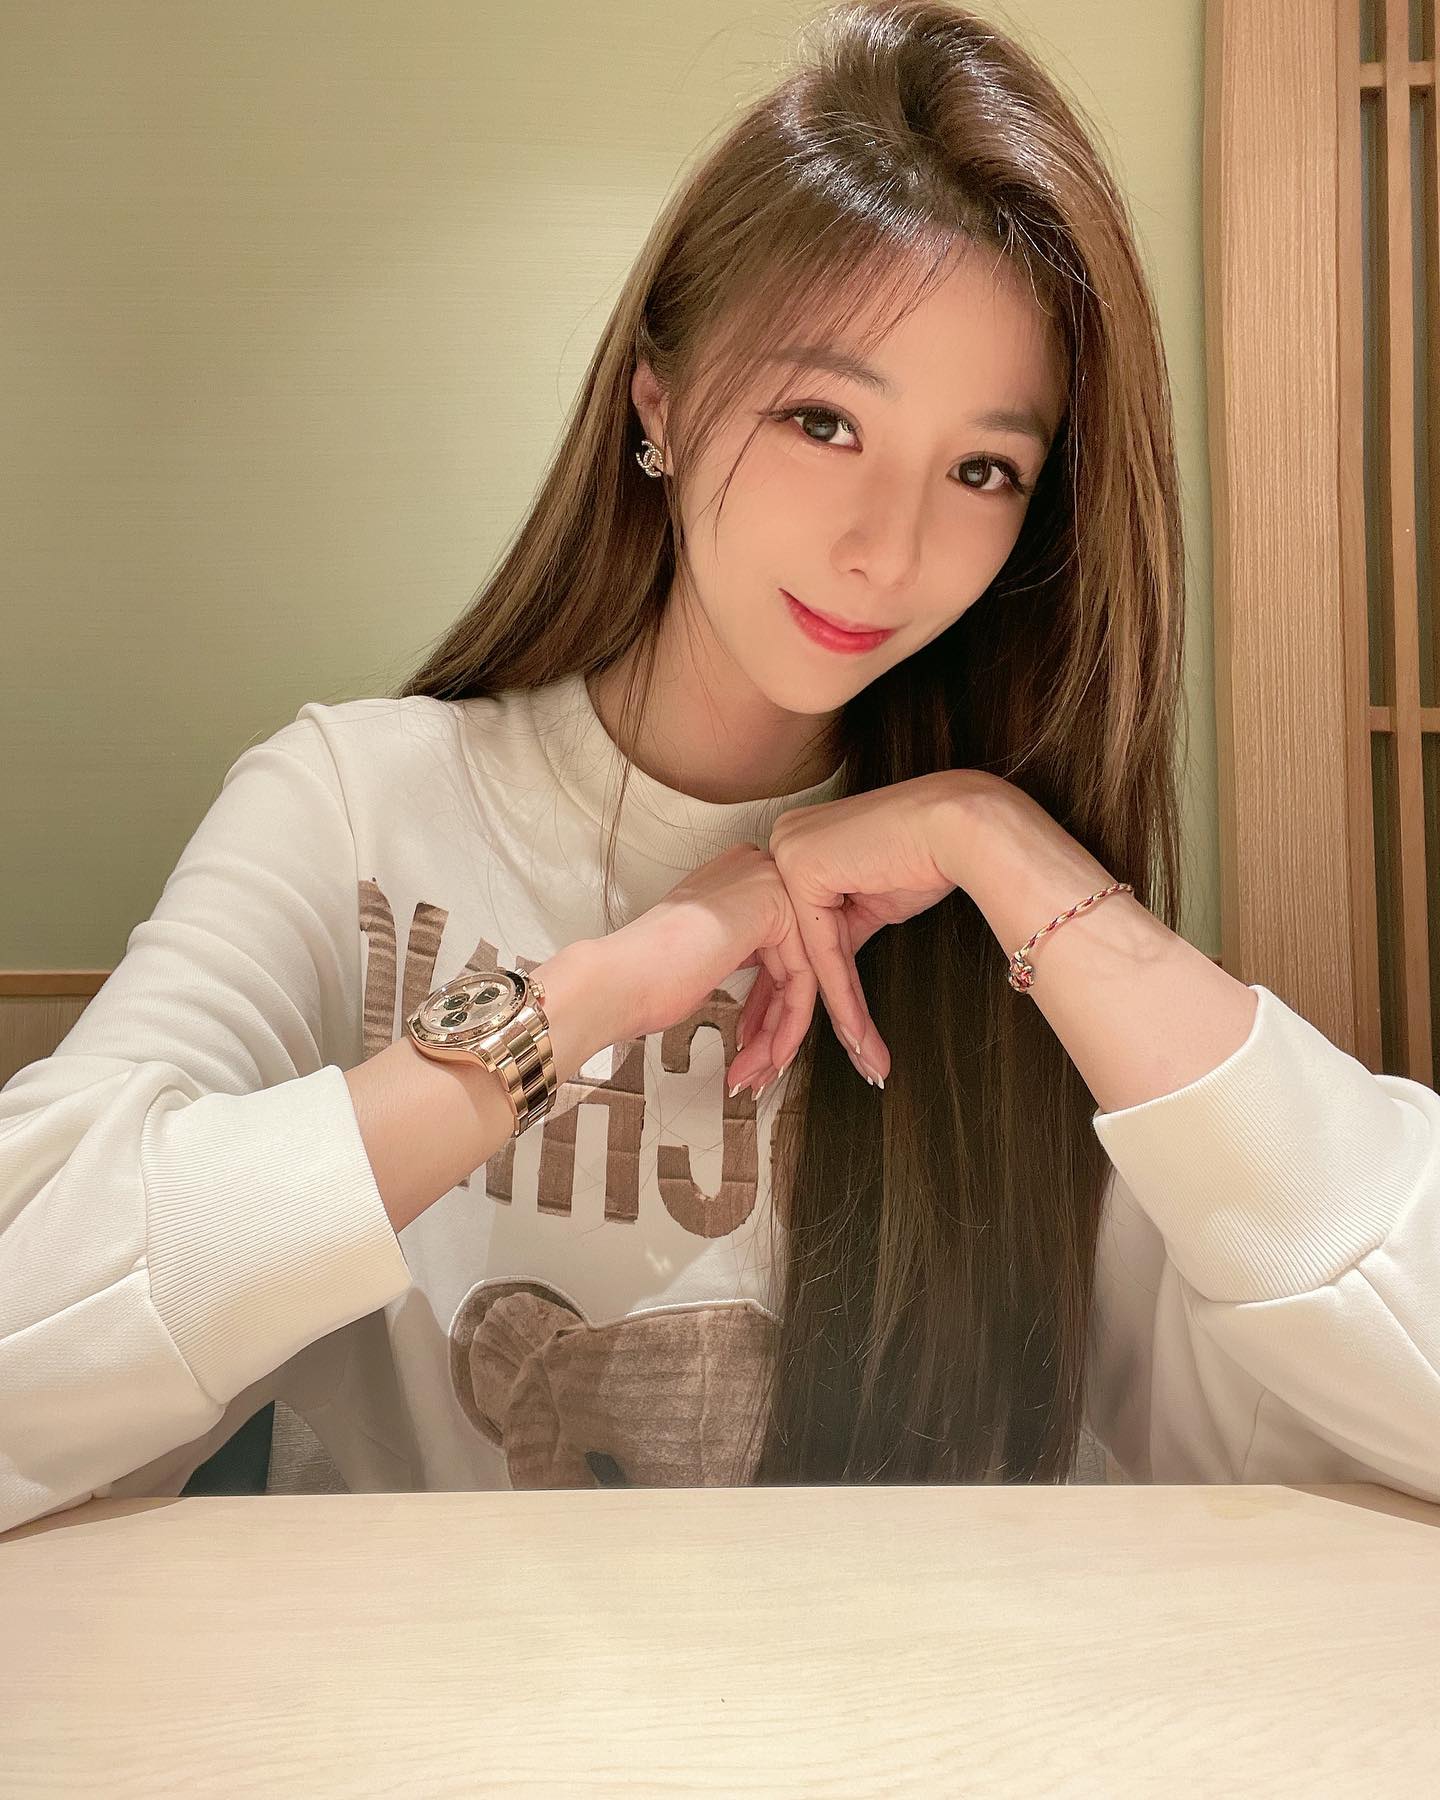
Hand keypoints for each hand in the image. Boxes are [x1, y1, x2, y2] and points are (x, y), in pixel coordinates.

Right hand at [586, 842, 823, 1079]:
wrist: (618, 980)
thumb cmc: (642, 974)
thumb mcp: (706, 956)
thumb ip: (740, 952)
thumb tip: (773, 985)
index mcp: (733, 876)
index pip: (773, 947)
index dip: (766, 1006)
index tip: (755, 1042)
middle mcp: (752, 869)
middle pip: (789, 962)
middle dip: (774, 1025)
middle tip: (759, 1064)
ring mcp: (765, 882)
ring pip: (799, 976)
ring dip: (777, 1035)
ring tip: (757, 1070)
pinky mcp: (775, 906)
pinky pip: (804, 979)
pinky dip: (790, 1026)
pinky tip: (773, 1055)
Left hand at [730, 770, 972, 1091]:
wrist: (958, 826)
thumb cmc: (925, 856)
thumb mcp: (869, 901)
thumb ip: (838, 930)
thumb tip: (827, 970)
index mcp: (794, 849)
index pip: (783, 935)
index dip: (781, 993)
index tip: (775, 1037)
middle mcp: (781, 846)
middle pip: (784, 949)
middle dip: (780, 1019)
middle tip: (771, 1068)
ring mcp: (785, 855)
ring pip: (805, 958)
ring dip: (822, 1020)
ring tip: (848, 1060)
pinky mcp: (801, 870)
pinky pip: (824, 952)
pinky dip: (844, 1000)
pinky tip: (857, 1037)